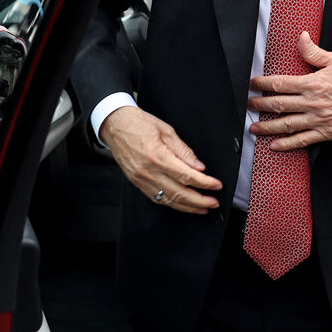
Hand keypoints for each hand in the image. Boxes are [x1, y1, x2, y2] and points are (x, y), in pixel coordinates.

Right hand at [99, 106, 221, 214]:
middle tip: (213, 202)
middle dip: (199, 200)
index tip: (216, 185)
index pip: (187, 176)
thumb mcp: (166, 130)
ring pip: (168, 200)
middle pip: (179, 193)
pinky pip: (156, 198)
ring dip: (187, 207)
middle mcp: (149, 171)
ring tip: (202, 208)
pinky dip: (171, 204)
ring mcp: (141, 179)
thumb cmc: (138, 123)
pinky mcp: (137, 182)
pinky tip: (182, 205)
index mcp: (158, 156)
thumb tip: (198, 166)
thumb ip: (183, 150)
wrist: (115, 125)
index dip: (204, 183)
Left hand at [248, 33, 331, 150]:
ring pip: (287, 125)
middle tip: (248, 105)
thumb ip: (314, 52)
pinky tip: (275, 146)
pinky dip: (287, 144)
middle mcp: (313, 103)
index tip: (252, 84)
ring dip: (268, 126)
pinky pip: (303, 140)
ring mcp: (319, 120)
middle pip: (278, 105)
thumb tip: (301, 38)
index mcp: (313, 83)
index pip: (280, 84)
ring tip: (254, 128)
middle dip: (260, 105)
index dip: (262, 84)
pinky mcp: (328, 132)